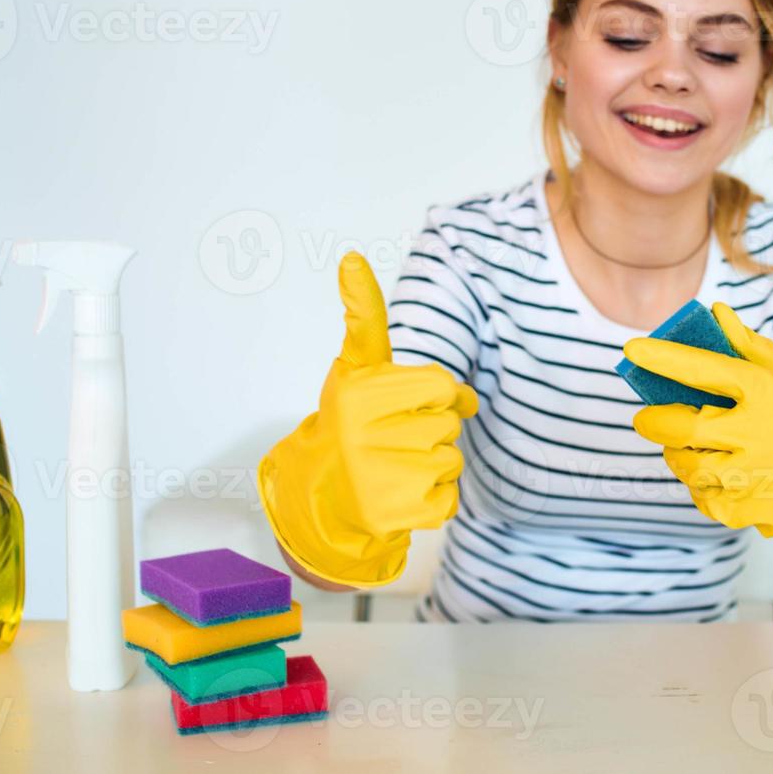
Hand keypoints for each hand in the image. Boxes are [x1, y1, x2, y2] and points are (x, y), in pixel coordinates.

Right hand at [257, 251, 477, 587]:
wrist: (320, 498)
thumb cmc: (347, 422)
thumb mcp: (354, 366)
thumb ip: (365, 316)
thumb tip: (353, 258)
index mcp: (359, 393)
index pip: (443, 386)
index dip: (436, 395)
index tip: (411, 402)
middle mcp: (363, 434)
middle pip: (449, 424)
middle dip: (432, 430)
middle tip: (396, 439)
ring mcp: (379, 478)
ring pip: (452, 460)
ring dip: (435, 465)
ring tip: (395, 466)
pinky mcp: (393, 515)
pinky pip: (448, 499)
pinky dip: (434, 499)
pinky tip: (401, 494)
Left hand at [623, 303, 772, 624]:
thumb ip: (754, 349)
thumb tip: (718, 314)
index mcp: (768, 394)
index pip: (704, 369)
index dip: (664, 358)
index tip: (632, 349)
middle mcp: (756, 434)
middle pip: (680, 425)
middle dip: (654, 420)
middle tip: (648, 417)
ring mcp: (751, 477)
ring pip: (687, 464)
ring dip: (680, 455)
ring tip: (694, 448)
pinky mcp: (748, 511)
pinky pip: (702, 497)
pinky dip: (702, 486)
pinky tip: (721, 477)